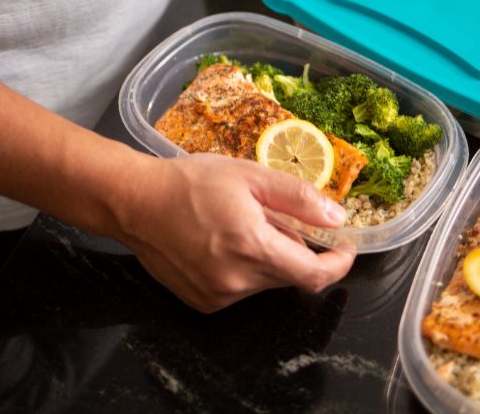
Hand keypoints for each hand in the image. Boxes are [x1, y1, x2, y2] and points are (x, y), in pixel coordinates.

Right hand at [118, 153, 354, 312]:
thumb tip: (337, 219)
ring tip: (241, 226)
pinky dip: (245, 269)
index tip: (345, 247)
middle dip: (295, 250)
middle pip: (290, 276)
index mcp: (252, 248)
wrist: (135, 203)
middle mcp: (237, 281)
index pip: (314, 276)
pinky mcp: (203, 302)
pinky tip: (223, 243)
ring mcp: (218, 296)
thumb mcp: (250, 176)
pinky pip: (242, 289)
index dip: (338, 265)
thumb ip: (298, 199)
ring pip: (266, 282)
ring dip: (269, 258)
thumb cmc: (190, 183)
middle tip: (275, 217)